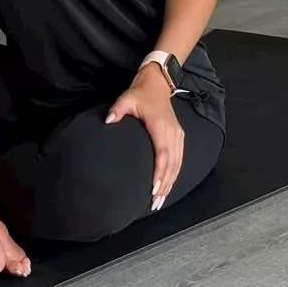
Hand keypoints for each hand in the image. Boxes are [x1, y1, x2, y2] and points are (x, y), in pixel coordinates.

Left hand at [104, 66, 185, 211]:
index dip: (160, 172)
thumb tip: (108, 121)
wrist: (157, 84)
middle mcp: (172, 132)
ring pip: (177, 164)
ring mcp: (177, 135)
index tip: (154, 188)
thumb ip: (117, 109)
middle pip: (172, 164)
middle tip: (155, 202)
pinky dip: (174, 175)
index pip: (163, 153)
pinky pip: (179, 160)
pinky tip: (168, 187)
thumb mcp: (127, 98)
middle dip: (165, 184)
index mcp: (160, 126)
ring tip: (160, 200)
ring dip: (171, 183)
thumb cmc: (141, 93)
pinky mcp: (178, 137)